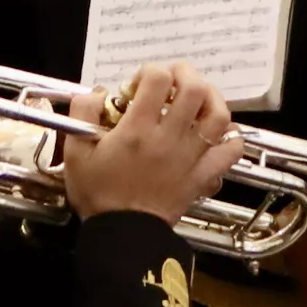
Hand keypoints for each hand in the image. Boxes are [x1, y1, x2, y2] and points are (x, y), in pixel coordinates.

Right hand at [61, 63, 241, 225]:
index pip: (158, 79)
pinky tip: (218, 132)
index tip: (138, 86)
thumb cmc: (98, 193)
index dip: (151, 71)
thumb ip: (82, 113)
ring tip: (198, 98)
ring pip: (218, 115)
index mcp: (137, 129)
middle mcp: (169, 138)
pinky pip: (230, 152)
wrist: (123, 235)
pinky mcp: (203, 175)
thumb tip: (99, 91)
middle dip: (185, 75)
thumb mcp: (75, 152)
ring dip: (212, 98)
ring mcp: (191, 157)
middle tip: (172, 81)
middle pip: (194, 89)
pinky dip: (231, 137)